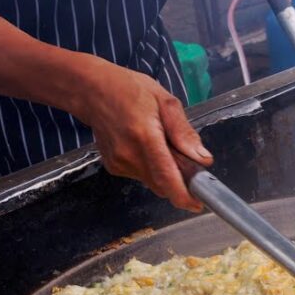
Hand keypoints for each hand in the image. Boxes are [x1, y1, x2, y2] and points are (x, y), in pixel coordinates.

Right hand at [71, 59, 210, 210]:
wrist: (92, 91)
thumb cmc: (130, 90)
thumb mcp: (165, 101)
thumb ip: (183, 132)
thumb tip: (202, 159)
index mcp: (145, 136)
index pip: (167, 177)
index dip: (184, 196)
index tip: (198, 204)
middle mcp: (129, 155)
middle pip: (162, 185)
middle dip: (179, 182)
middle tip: (188, 166)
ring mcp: (119, 163)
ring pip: (152, 182)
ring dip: (164, 173)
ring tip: (163, 147)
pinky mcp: (113, 167)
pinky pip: (141, 176)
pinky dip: (150, 168)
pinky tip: (146, 147)